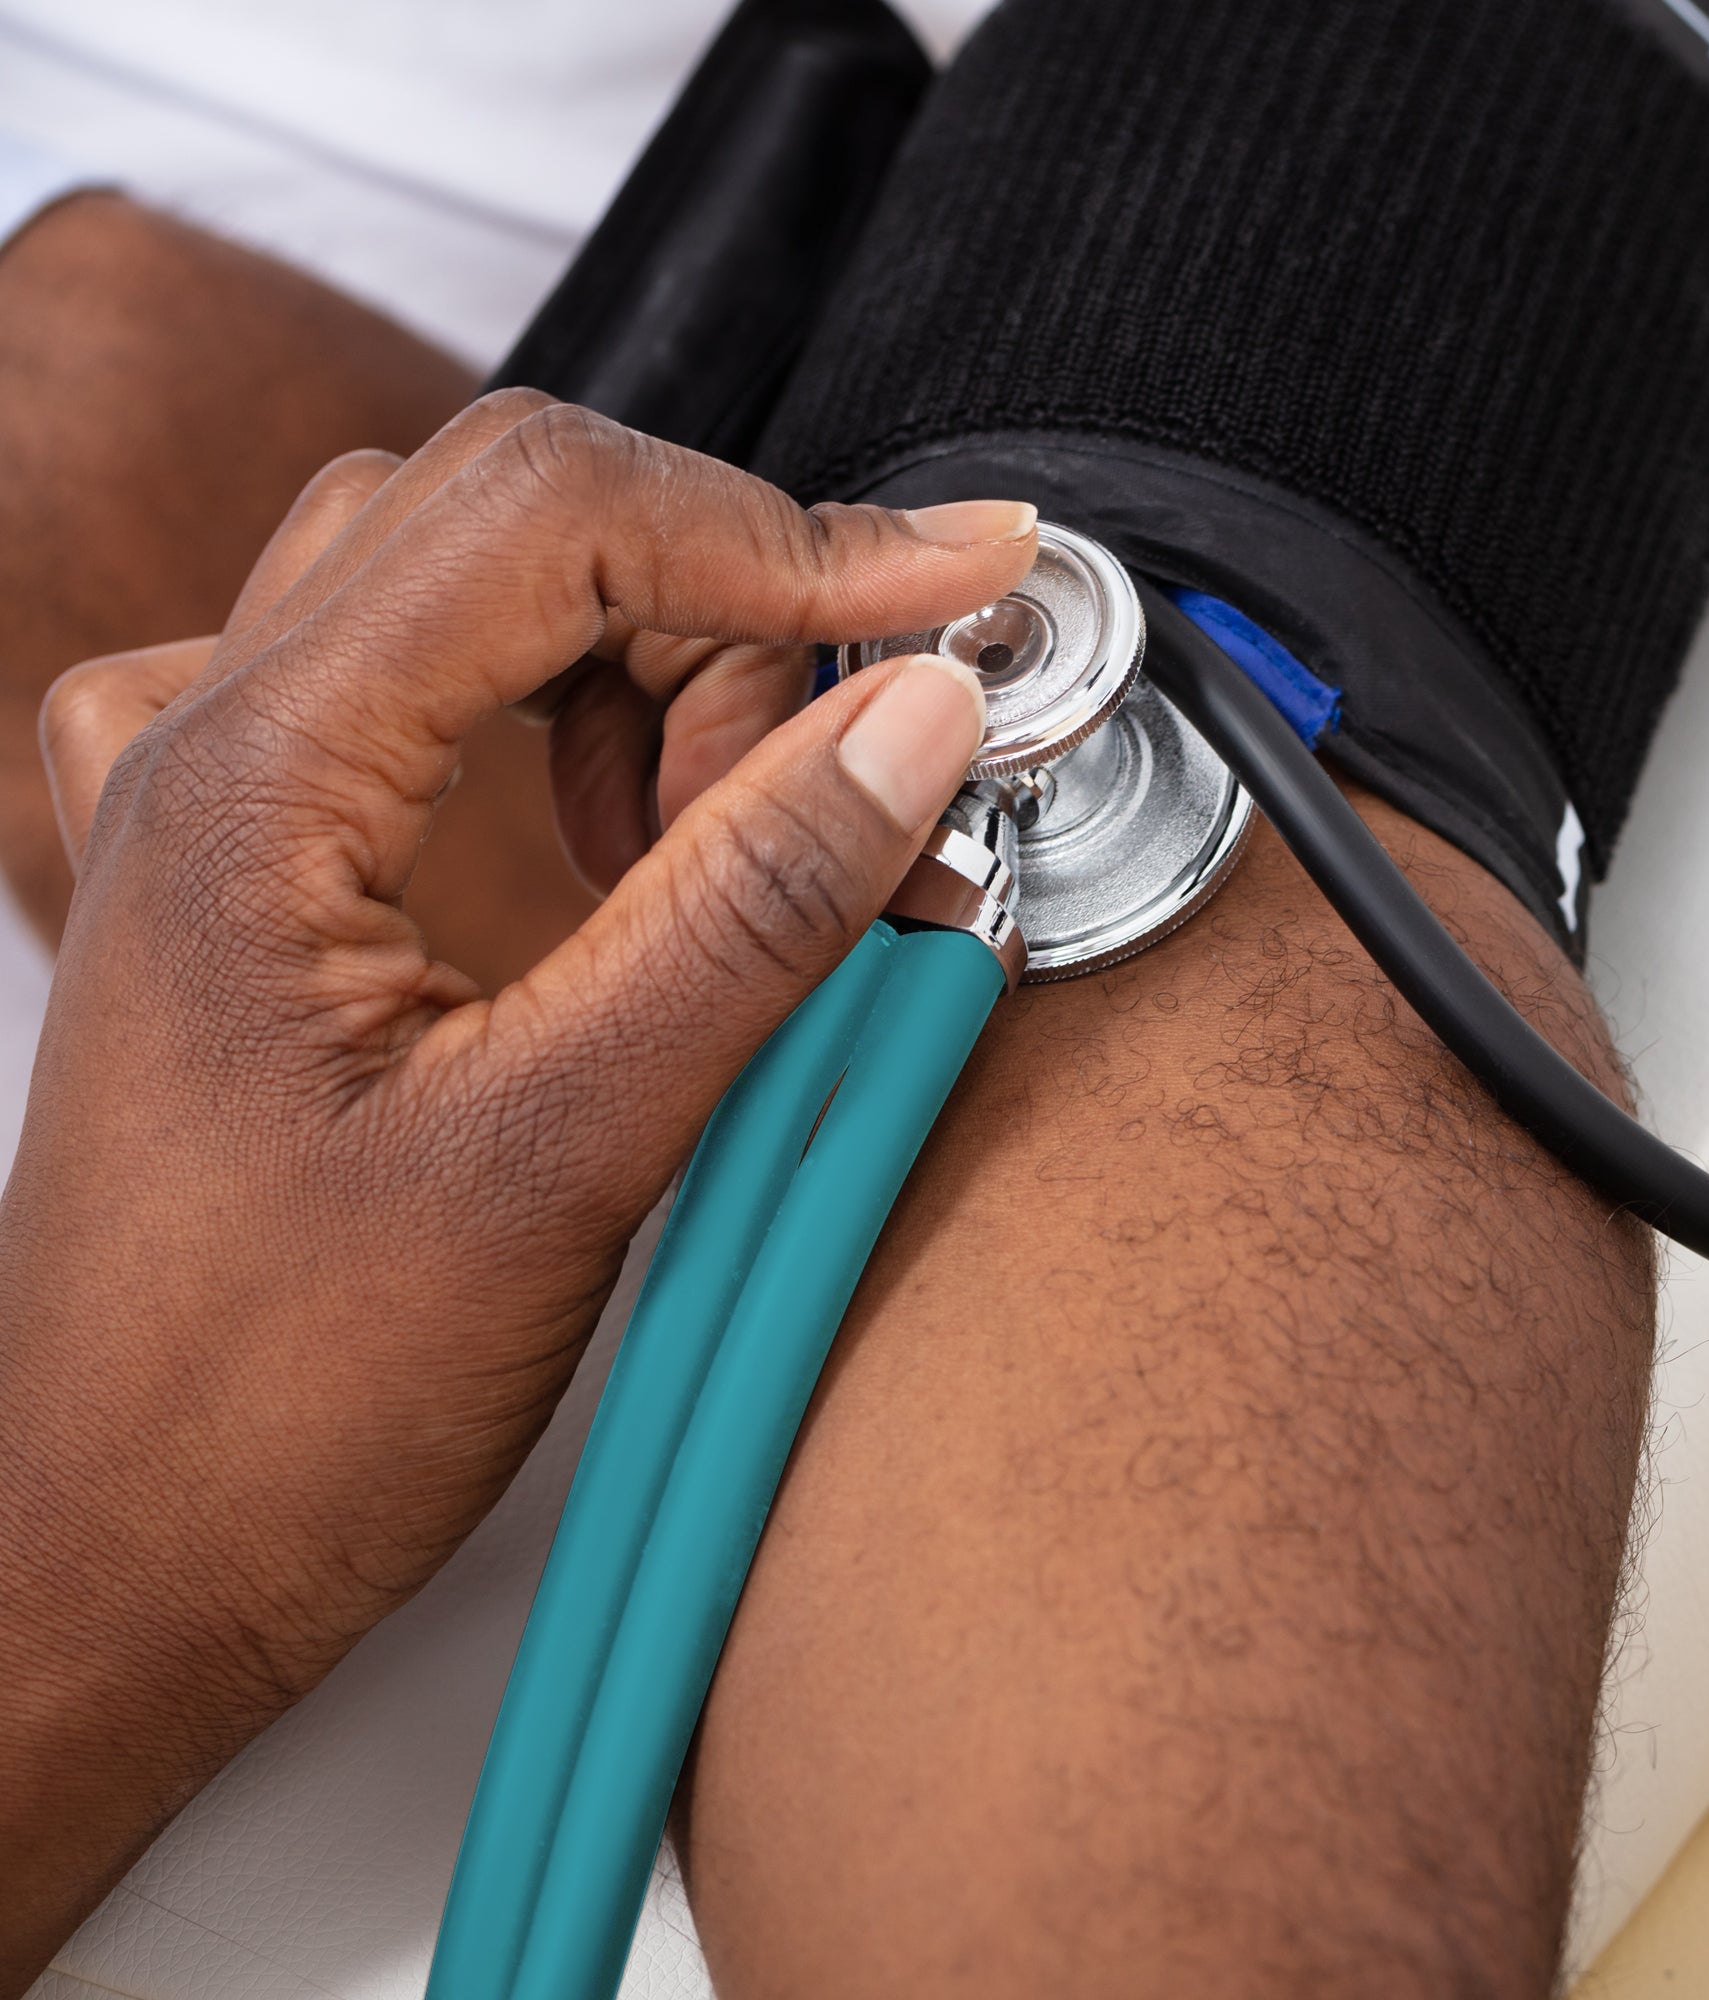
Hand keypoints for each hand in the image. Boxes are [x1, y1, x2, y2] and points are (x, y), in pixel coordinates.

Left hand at [0, 389, 1033, 1989]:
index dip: (788, 537)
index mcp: (253, 780)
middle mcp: (213, 745)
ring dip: (654, 675)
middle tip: (847, 787)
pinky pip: (431, 688)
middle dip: (730, 617)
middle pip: (518, 519)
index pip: (553, 521)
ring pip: (476, 587)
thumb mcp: (557, 1156)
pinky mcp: (264, 865)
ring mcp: (222, 798)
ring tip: (727, 849)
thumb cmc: (265, 1409)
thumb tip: (912, 723)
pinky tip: (624, 851)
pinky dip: (573, 726)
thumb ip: (747, 914)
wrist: (109, 1557)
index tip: (960, 580)